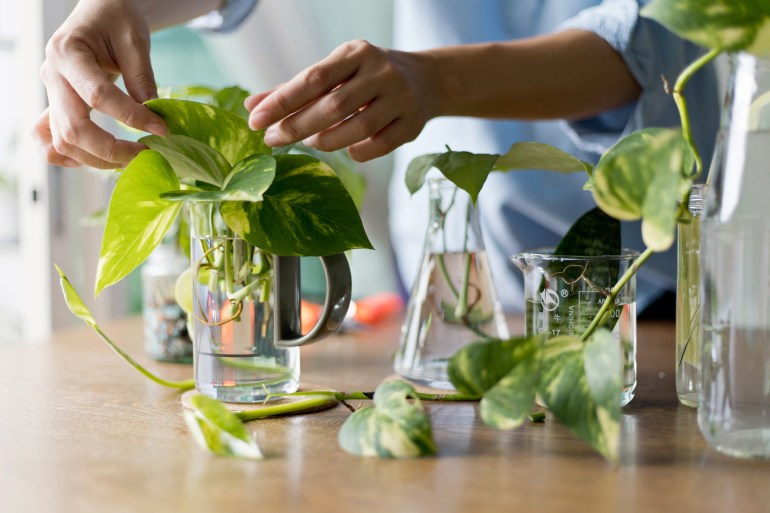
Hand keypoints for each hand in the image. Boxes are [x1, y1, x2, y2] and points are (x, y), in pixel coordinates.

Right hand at [34, 0, 166, 168]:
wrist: (99, 12)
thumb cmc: (116, 19)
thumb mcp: (134, 40)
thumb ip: (142, 78)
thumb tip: (154, 119)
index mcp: (68, 53)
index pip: (98, 96)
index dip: (131, 117)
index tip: (162, 130)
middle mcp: (52, 76)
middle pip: (73, 129)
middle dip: (112, 150)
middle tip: (147, 154)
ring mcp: (50, 93)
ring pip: (62, 142)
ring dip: (97, 159)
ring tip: (132, 158)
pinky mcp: (55, 106)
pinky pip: (49, 141)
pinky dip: (70, 157)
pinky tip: (99, 159)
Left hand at [246, 40, 437, 161]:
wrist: (425, 80)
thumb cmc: (366, 77)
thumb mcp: (334, 72)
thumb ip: (294, 89)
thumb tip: (253, 106)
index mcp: (356, 53)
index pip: (313, 79)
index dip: (282, 101)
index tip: (256, 120)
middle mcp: (381, 72)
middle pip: (333, 106)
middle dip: (298, 126)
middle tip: (273, 140)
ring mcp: (400, 98)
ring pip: (358, 128)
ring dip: (327, 141)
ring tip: (310, 142)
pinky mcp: (412, 124)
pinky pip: (378, 146)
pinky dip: (357, 152)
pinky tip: (346, 150)